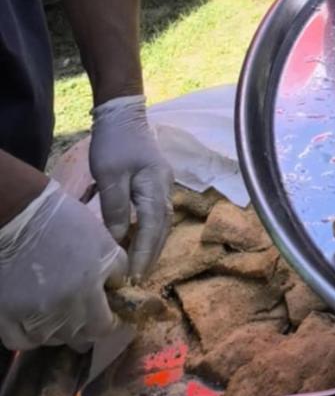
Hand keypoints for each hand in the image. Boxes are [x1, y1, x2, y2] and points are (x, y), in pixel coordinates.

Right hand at [0, 181, 126, 350]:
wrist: (21, 217)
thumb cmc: (65, 222)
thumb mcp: (102, 240)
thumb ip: (116, 270)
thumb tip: (120, 290)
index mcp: (87, 290)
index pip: (104, 327)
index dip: (108, 323)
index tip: (107, 315)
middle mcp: (61, 311)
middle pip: (78, 337)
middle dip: (85, 327)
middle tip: (84, 314)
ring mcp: (32, 318)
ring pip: (52, 340)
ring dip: (59, 330)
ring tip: (60, 311)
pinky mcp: (7, 319)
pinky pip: (23, 342)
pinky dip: (30, 335)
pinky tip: (35, 320)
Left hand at [89, 95, 172, 279]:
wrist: (122, 114)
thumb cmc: (114, 144)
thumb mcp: (109, 176)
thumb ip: (115, 208)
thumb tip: (118, 241)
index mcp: (155, 185)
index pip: (152, 227)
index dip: (144, 253)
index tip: (134, 277)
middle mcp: (165, 187)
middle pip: (162, 228)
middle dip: (151, 254)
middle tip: (137, 281)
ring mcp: (163, 184)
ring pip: (162, 222)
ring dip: (152, 245)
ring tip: (139, 268)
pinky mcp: (156, 183)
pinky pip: (157, 214)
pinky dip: (151, 232)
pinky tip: (140, 243)